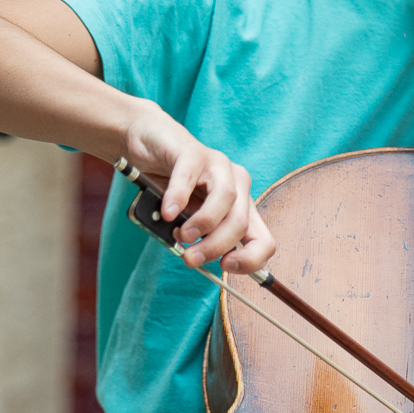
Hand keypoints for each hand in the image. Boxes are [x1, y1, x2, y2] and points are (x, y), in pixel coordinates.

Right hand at [123, 104, 275, 274]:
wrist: (149, 144)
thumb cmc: (171, 188)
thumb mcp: (188, 220)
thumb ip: (197, 238)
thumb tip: (194, 258)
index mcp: (242, 207)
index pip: (264, 240)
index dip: (251, 260)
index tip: (225, 268)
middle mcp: (237, 184)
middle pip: (241, 223)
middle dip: (216, 247)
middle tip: (191, 259)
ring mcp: (218, 165)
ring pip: (226, 199)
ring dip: (203, 224)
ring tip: (181, 235)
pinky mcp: (193, 152)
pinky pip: (190, 177)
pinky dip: (178, 197)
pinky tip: (168, 212)